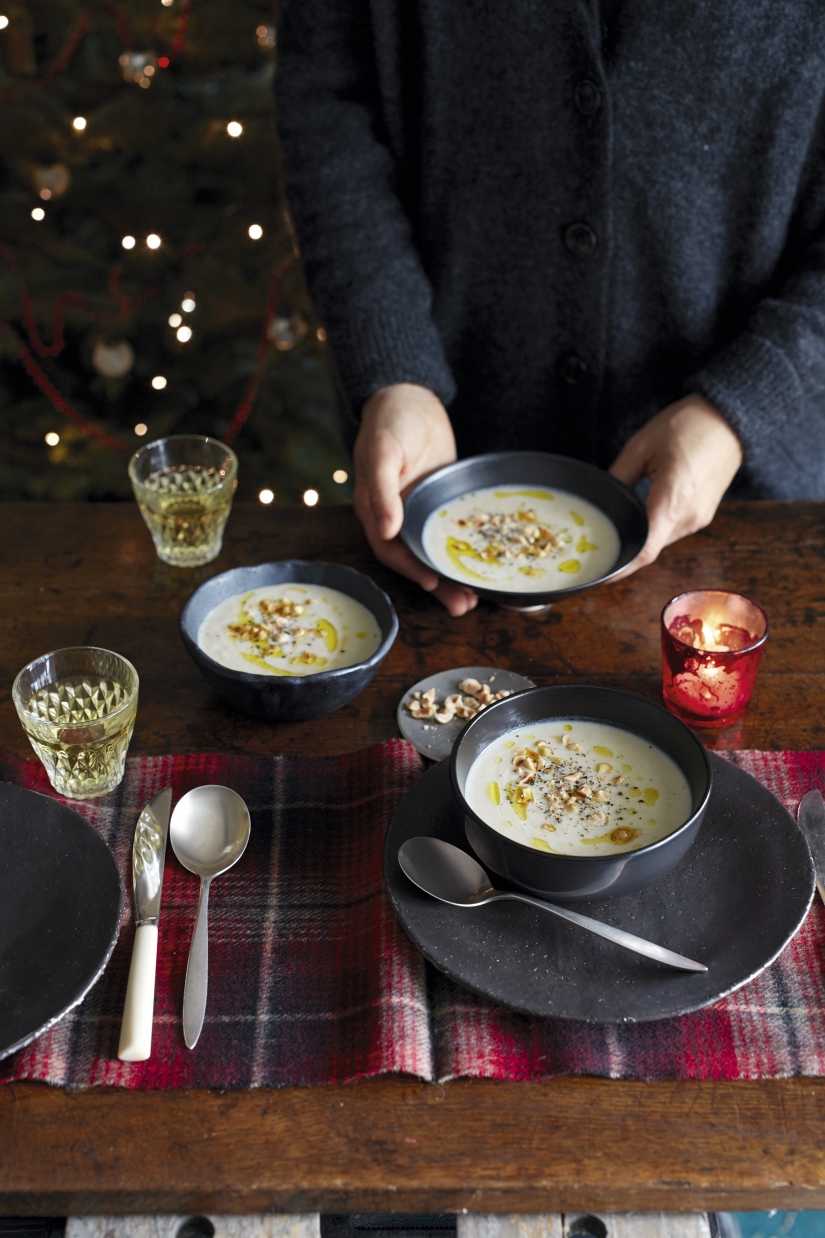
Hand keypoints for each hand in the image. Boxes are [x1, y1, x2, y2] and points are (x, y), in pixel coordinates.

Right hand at [353, 383, 478, 615]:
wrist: (409, 396)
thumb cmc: (389, 421)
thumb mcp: (382, 452)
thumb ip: (381, 491)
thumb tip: (384, 530)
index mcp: (375, 509)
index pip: (391, 549)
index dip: (411, 569)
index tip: (434, 582)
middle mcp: (396, 517)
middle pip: (415, 560)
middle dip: (438, 585)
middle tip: (463, 606)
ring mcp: (418, 512)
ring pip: (434, 552)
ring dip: (452, 577)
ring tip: (475, 601)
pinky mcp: (438, 504)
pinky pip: (450, 533)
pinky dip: (463, 550)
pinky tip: (483, 564)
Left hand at [609, 394, 742, 574]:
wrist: (728, 418)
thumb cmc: (688, 425)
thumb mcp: (640, 447)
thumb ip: (618, 478)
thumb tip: (602, 501)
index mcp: (673, 501)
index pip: (645, 551)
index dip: (622, 568)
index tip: (602, 575)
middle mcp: (690, 517)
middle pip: (651, 548)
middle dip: (627, 549)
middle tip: (599, 548)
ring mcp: (700, 518)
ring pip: (662, 540)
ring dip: (642, 538)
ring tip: (619, 529)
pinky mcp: (704, 514)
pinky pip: (674, 530)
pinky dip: (656, 528)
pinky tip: (642, 516)